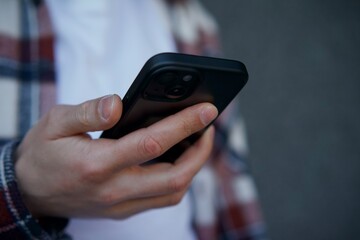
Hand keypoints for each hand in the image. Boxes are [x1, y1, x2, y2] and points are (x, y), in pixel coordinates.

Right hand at [15, 94, 216, 218]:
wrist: (29, 192)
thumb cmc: (42, 154)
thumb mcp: (55, 123)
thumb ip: (87, 111)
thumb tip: (118, 103)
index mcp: (98, 163)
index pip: (153, 143)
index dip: (185, 124)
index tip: (207, 111)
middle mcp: (114, 190)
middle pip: (175, 177)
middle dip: (201, 151)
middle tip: (209, 128)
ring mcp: (120, 204)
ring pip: (173, 193)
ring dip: (193, 167)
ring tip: (197, 142)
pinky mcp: (122, 210)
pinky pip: (161, 199)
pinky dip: (178, 179)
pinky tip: (177, 159)